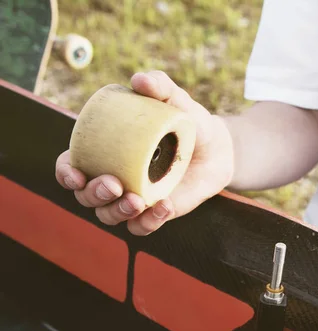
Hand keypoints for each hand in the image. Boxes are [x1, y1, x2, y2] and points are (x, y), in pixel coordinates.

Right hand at [55, 71, 234, 234]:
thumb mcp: (176, 101)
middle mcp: (113, 178)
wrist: (217, 147)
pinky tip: (164, 207)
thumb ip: (160, 86)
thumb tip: (139, 80)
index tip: (75, 173)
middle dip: (94, 194)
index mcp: (104, 152)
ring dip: (117, 211)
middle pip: (86, 196)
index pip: (70, 166)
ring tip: (138, 200)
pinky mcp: (154, 214)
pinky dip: (149, 222)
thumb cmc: (188, 122)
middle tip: (114, 184)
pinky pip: (142, 227)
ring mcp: (132, 199)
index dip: (65, 173)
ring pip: (108, 216)